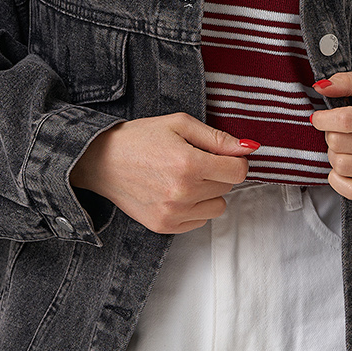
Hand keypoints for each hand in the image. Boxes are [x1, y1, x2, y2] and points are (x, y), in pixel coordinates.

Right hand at [69, 114, 259, 233]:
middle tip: (194, 161)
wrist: (102, 161)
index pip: (238, 172)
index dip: (235, 160)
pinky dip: (194, 208)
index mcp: (189, 164)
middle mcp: (183, 193)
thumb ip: (217, 138)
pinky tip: (175, 192)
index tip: (223, 155)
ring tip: (184, 178)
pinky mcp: (164, 226)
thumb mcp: (180, 124)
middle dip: (218, 173)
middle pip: (228, 188)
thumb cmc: (140, 138)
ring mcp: (173, 213)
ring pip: (217, 207)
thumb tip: (249, 148)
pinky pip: (199, 222)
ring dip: (208, 193)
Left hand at [310, 70, 351, 199]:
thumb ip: (346, 81)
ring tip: (346, 148)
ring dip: (334, 156)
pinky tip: (346, 167)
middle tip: (340, 132)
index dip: (323, 119)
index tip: (319, 118)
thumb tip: (320, 86)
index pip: (345, 120)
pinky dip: (338, 179)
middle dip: (330, 136)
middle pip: (338, 143)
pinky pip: (347, 190)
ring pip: (340, 165)